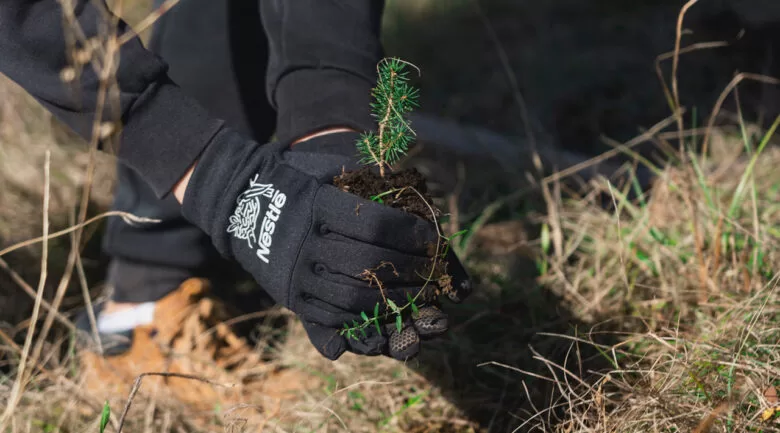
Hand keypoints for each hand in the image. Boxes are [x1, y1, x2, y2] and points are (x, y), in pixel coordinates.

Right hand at [178, 127, 470, 359]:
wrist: (239, 200)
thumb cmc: (296, 177)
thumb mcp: (327, 166)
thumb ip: (367, 177)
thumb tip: (415, 192)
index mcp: (315, 204)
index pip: (375, 224)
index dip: (409, 234)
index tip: (432, 236)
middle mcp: (303, 242)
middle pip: (369, 264)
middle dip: (410, 270)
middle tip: (433, 270)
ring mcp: (294, 273)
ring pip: (353, 297)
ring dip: (394, 299)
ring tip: (419, 295)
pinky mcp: (290, 297)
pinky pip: (332, 316)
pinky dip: (366, 318)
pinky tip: (389, 311)